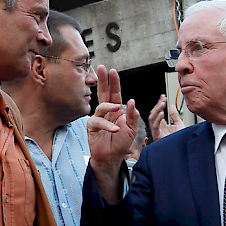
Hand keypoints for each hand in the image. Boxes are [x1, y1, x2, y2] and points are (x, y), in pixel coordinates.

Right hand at [87, 65, 138, 201]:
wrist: (113, 157)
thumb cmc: (121, 142)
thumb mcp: (132, 128)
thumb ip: (133, 115)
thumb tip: (132, 101)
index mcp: (116, 109)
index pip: (115, 93)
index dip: (114, 82)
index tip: (112, 71)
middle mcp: (107, 111)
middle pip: (103, 92)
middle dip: (102, 80)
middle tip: (102, 68)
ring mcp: (98, 118)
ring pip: (101, 106)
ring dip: (109, 106)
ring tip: (118, 108)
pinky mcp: (92, 127)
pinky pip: (98, 121)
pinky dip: (107, 124)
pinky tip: (114, 129)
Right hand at [148, 94, 184, 140]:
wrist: (184, 149)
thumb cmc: (181, 140)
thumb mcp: (179, 124)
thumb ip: (174, 115)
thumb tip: (171, 106)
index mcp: (162, 125)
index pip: (158, 112)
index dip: (160, 104)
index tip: (163, 97)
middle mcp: (158, 128)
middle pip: (153, 114)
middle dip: (158, 105)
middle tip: (163, 99)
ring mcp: (158, 132)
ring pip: (152, 119)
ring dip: (156, 110)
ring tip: (162, 104)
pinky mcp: (158, 137)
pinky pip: (155, 127)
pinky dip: (157, 120)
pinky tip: (161, 114)